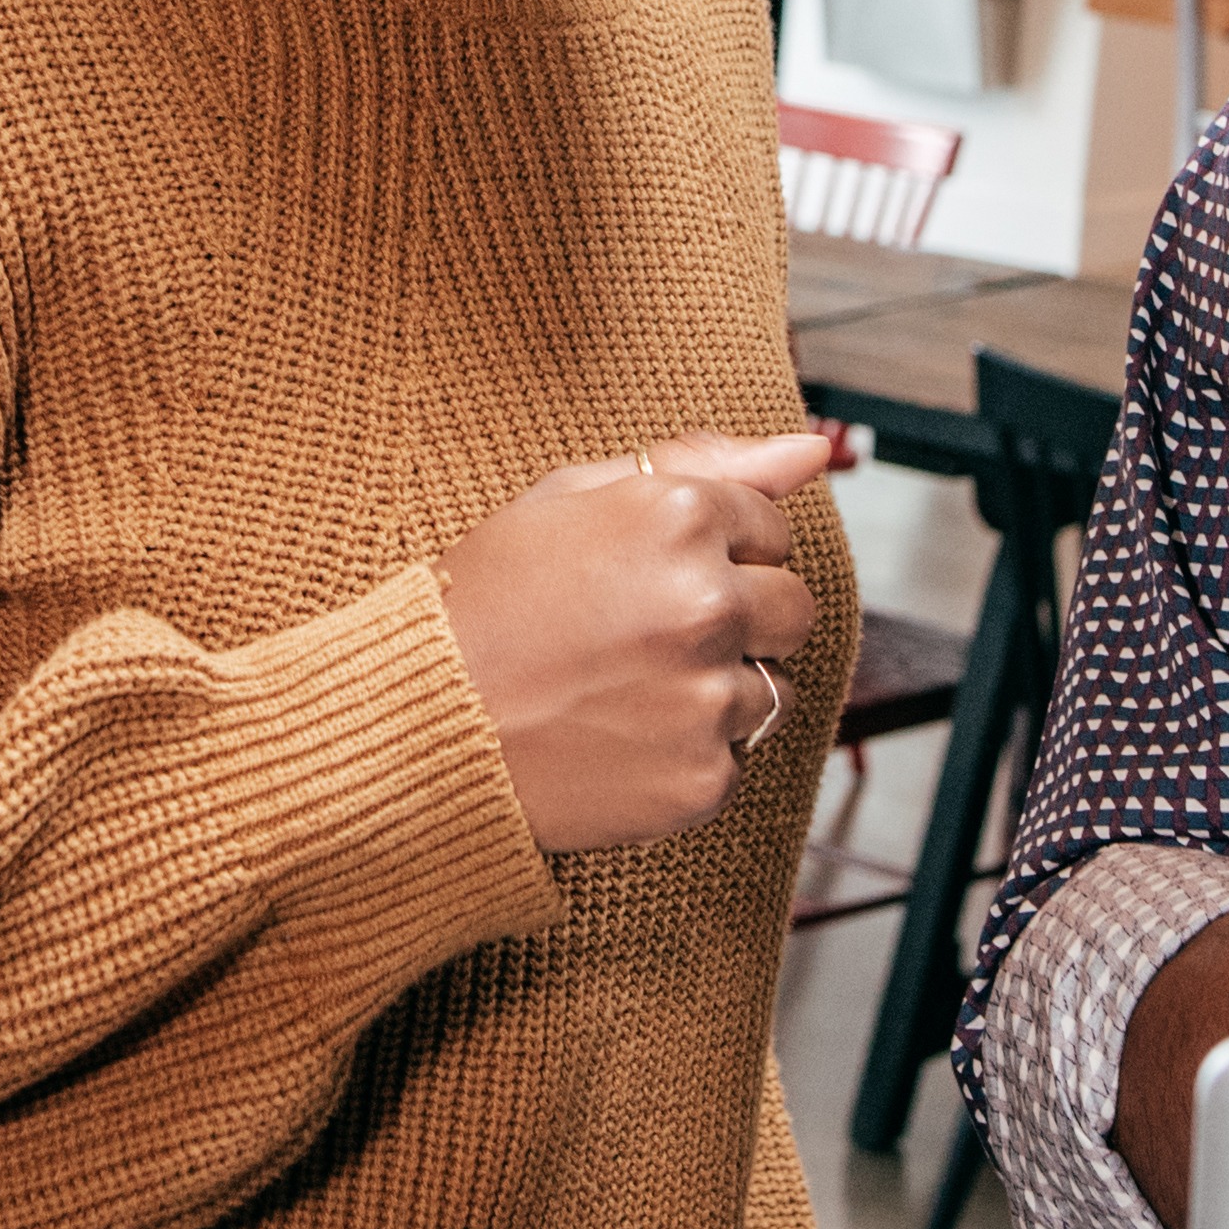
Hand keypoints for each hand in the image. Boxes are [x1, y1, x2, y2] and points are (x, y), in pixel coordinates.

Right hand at [436, 426, 836, 853]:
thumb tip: (814, 449)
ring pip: (772, 688)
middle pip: (794, 609)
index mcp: (680, 518)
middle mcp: (708, 605)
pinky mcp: (703, 778)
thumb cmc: (484, 603)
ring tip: (623, 692)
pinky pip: (735, 758)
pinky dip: (689, 755)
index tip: (648, 576)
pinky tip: (618, 742)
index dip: (712, 551)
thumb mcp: (570, 499)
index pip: (771, 529)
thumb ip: (703, 464)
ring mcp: (708, 698)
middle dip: (739, 617)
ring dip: (715, 689)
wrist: (415, 728)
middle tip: (646, 636)